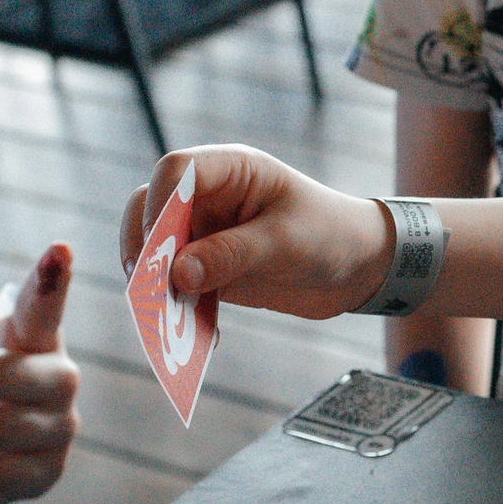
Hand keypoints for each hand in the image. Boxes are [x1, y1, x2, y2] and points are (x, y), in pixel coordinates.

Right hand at [117, 146, 383, 319]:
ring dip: (154, 283)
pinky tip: (193, 334)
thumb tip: (177, 274)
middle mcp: (210, 197)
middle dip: (145, 249)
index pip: (175, 170)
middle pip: (151, 209)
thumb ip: (232, 254)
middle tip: (148, 289)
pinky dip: (176, 306)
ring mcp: (205, 232)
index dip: (158, 204)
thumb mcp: (284, 242)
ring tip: (164, 319)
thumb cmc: (330, 234)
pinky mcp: (208, 267)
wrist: (357, 265)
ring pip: (156, 250)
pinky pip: (177, 284)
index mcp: (232, 169)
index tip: (157, 245)